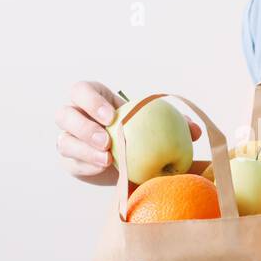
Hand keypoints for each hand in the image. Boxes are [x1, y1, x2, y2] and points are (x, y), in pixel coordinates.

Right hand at [55, 82, 200, 185]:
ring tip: (107, 159)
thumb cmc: (141, 131)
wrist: (127, 155)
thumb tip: (196, 131)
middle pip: (65, 114)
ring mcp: (69, 138)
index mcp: (92, 97)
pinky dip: (87, 166)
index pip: (82, 91)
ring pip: (64, 141)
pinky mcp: (71, 160)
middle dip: (84, 127)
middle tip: (108, 141)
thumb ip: (176, 124)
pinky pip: (72, 162)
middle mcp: (75, 115)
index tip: (112, 116)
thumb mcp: (155, 123)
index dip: (92, 101)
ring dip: (84, 150)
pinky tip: (103, 169)